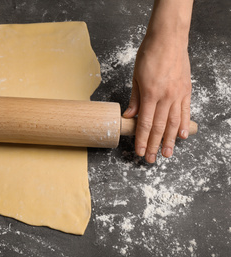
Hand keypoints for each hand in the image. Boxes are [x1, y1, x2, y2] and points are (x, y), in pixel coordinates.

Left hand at [123, 34, 191, 162]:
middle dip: (153, 145)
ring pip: (173, 123)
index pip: (144, 123)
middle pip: (159, 127)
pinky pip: (185, 111)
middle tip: (150, 159)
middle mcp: (166, 97)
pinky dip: (184, 124)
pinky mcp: (186, 90)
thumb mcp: (136, 77)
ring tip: (166, 154)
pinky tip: (182, 136)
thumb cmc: (149, 54)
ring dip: (169, 141)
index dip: (141, 140)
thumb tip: (129, 117)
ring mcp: (178, 94)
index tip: (138, 151)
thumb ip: (134, 99)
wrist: (168, 38)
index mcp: (150, 94)